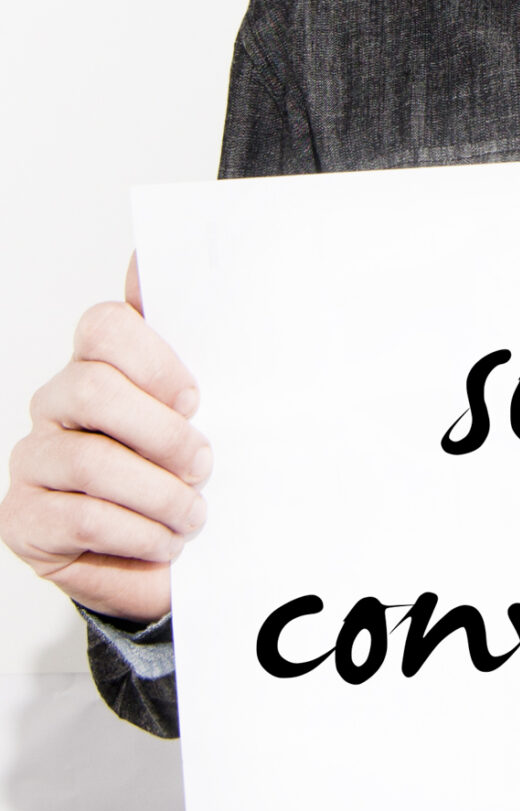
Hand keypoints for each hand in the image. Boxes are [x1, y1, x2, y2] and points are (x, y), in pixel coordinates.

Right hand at [0, 255, 208, 622]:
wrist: (152, 552)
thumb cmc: (174, 471)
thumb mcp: (196, 411)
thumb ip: (186, 342)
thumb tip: (151, 258)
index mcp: (98, 366)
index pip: (105, 327)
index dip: (155, 360)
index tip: (196, 398)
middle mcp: (56, 404)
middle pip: (94, 388)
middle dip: (163, 433)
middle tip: (202, 464)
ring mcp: (34, 459)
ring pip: (91, 460)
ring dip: (159, 494)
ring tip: (191, 515)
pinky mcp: (25, 518)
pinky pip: (81, 517)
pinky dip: (138, 532)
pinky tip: (164, 542)